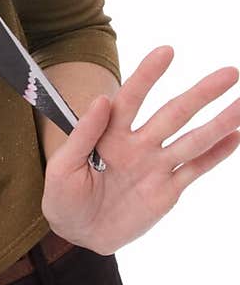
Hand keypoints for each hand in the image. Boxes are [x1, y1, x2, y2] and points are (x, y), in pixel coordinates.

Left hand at [41, 45, 239, 253]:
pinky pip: (195, 169)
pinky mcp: (168, 190)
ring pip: (193, 139)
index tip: (166, 51)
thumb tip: (101, 100)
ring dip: (219, 122)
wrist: (78, 233)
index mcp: (111, 134)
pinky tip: (236, 136)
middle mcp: (138, 144)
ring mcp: (156, 165)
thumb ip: (82, 136)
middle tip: (230, 72)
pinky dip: (217, 154)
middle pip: (174, 114)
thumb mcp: (62, 167)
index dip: (147, 75)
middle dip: (201, 93)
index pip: (131, 98)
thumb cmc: (63, 196)